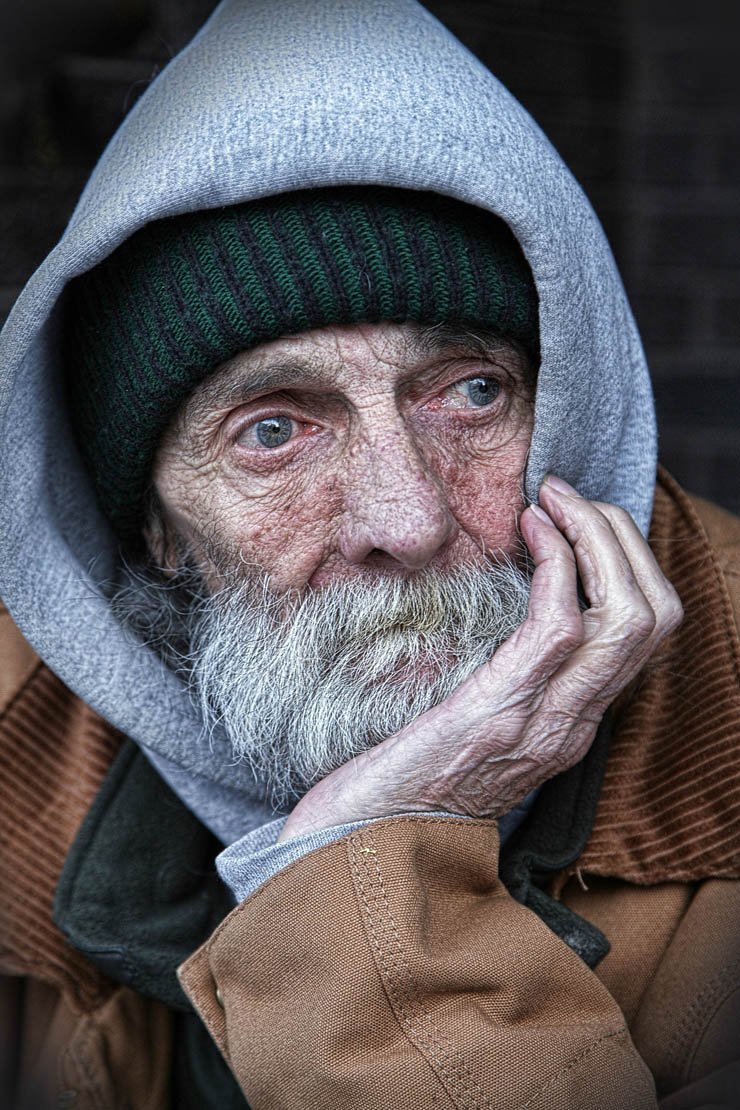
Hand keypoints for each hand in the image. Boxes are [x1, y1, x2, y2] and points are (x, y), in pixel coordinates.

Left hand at [278, 475, 682, 840]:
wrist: (359, 848)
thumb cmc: (403, 779)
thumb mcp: (473, 724)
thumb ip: (505, 679)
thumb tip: (505, 613)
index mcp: (570, 721)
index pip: (645, 632)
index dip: (628, 561)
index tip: (578, 517)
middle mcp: (573, 722)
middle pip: (653, 615)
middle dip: (623, 537)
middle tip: (570, 497)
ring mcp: (543, 720)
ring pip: (625, 615)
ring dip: (598, 537)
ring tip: (554, 500)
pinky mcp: (498, 711)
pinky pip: (559, 626)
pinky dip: (557, 563)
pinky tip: (528, 530)